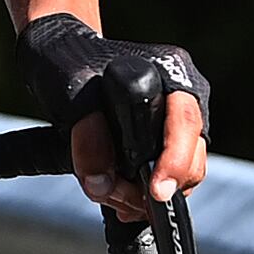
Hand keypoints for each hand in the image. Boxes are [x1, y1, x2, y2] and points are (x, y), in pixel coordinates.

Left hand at [19, 14, 213, 219]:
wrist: (62, 55)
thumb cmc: (69, 60)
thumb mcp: (70, 92)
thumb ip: (86, 134)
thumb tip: (101, 183)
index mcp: (171, 74)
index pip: (186, 122)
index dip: (175, 161)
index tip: (155, 190)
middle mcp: (182, 101)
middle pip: (191, 160)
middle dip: (153, 189)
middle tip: (115, 196)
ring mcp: (175, 127)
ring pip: (179, 179)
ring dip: (142, 196)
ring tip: (106, 192)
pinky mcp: (161, 148)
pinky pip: (162, 183)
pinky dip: (138, 197)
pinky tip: (115, 197)